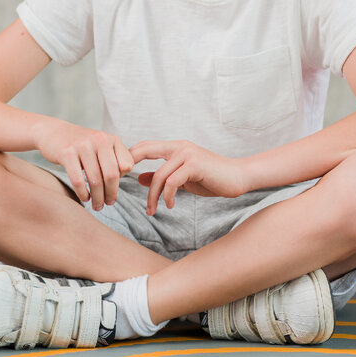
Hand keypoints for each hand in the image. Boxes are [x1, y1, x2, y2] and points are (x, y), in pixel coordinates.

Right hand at [34, 119, 133, 210]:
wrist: (54, 132)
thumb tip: (127, 172)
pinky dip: (83, 193)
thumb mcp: (103, 145)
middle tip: (109, 204)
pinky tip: (85, 198)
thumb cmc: (83, 144)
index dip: (123, 180)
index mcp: (112, 139)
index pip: (126, 165)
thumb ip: (116, 157)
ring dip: (97, 197)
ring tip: (97, 206)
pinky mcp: (66, 153)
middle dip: (111, 193)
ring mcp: (83, 146)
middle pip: (112, 174)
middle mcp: (100, 140)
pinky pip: (77, 180)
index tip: (115, 190)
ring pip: (95, 179)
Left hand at [130, 140, 249, 215]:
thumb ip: (163, 176)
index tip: (118, 175)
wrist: (238, 177)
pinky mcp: (195, 165)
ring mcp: (188, 154)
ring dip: (152, 196)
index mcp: (176, 147)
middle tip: (117, 186)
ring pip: (158, 175)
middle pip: (143, 151)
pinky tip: (171, 205)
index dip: (128, 157)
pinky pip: (172, 182)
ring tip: (152, 210)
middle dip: (128, 167)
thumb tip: (138, 178)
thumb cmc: (212, 178)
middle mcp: (180, 146)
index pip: (144, 146)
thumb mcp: (183, 178)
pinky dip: (168, 196)